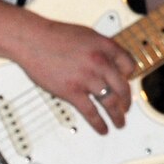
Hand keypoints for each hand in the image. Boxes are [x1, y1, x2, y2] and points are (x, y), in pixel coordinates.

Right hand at [14, 18, 138, 135]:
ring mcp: (87, 78)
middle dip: (127, 101)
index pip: (129, 64)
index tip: (128, 83)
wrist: (33, 40)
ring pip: (110, 102)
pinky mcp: (72, 91)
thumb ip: (101, 49)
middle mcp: (100, 62)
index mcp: (105, 46)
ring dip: (117, 115)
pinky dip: (99, 123)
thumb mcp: (87, 35)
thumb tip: (109, 63)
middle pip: (122, 87)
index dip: (130, 76)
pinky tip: (103, 129)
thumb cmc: (55, 36)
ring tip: (120, 123)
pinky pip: (91, 112)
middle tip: (126, 108)